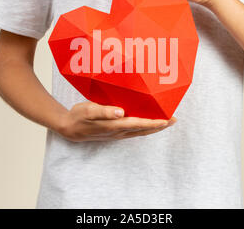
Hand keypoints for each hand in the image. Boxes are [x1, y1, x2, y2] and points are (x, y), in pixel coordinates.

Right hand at [55, 102, 176, 141]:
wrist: (69, 128)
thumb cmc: (78, 117)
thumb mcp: (88, 110)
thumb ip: (105, 111)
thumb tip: (121, 112)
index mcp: (114, 125)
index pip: (139, 124)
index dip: (155, 122)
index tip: (168, 119)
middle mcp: (118, 131)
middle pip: (144, 130)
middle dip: (159, 126)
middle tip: (174, 120)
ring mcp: (117, 134)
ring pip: (140, 132)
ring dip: (154, 128)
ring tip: (166, 122)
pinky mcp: (114, 133)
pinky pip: (134, 131)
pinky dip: (144, 128)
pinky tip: (147, 123)